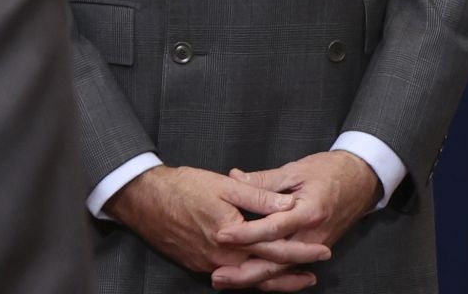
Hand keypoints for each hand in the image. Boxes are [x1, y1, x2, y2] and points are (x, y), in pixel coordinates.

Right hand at [104, 165, 329, 283]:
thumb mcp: (225, 186)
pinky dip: (250, 278)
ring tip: (296, 281)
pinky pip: (232, 276)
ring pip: (248, 279)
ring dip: (273, 281)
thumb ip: (259, 197)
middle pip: (264, 273)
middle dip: (291, 275)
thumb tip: (288, 206)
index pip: (275, 249)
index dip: (300, 251)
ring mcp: (209, 264)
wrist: (145, 200)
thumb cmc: (184, 187)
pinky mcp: (199, 264)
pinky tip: (261, 274)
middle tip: (314, 275)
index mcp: (232, 237)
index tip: (322, 250)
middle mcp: (222, 258)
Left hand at [211, 151, 381, 289]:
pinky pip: (290, 269)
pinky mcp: (314, 252)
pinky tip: (251, 282)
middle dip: (245, 271)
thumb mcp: (296, 169)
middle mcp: (313, 236)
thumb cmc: (329, 170)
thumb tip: (234, 177)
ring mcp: (316, 247)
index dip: (246, 233)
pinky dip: (271, 279)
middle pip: (277, 261)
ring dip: (254, 279)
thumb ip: (264, 180)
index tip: (222, 234)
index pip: (273, 228)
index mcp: (309, 211)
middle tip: (217, 276)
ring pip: (282, 271)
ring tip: (226, 281)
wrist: (362, 181)